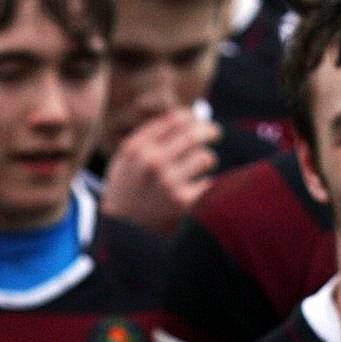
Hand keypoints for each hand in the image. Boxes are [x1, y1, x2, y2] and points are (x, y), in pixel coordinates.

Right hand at [102, 108, 219, 235]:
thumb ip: (151, 135)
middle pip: (194, 134)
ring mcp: (168, 183)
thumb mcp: (127, 156)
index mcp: (137, 147)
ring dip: (207, 160)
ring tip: (199, 167)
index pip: (174, 120)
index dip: (190, 116)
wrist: (123, 226)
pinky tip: (197, 188)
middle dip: (210, 130)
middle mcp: (152, 163)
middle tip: (215, 132)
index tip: (196, 119)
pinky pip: (210, 182)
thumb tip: (189, 115)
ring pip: (206, 157)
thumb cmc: (130, 184)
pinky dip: (207, 183)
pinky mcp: (183, 202)